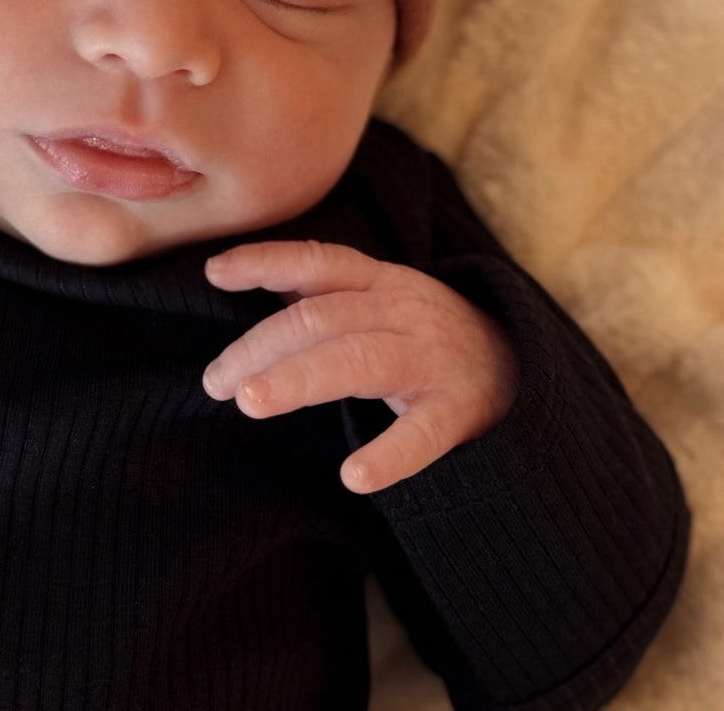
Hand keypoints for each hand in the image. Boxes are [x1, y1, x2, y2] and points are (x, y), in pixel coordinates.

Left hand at [202, 241, 518, 493]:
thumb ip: (321, 290)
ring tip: (252, 402)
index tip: (214, 273)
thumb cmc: (426, 333)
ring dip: (300, 380)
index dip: (265, 263)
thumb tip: (243, 274)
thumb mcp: (381, 295)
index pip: (317, 261)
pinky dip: (389, 456)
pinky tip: (354, 477)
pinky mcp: (459, 412)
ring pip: (358, 362)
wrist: (524, 367)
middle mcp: (403, 312)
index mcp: (380, 282)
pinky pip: (423, 434)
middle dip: (260, 347)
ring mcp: (432, 360)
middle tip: (214, 381)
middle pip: (321, 319)